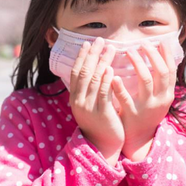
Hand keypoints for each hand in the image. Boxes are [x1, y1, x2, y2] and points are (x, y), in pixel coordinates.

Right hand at [69, 37, 124, 165]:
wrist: (102, 145)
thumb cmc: (99, 122)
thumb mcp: (89, 104)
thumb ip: (89, 88)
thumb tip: (94, 68)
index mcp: (75, 96)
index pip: (76, 71)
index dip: (81, 56)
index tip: (87, 43)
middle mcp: (79, 100)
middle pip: (84, 72)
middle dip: (92, 54)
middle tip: (99, 40)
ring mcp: (89, 107)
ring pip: (94, 79)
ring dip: (102, 61)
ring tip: (110, 48)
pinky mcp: (101, 113)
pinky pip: (103, 93)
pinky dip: (106, 80)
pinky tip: (111, 69)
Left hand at [111, 39, 176, 160]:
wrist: (139, 138)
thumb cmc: (147, 112)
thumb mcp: (159, 97)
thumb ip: (160, 81)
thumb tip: (162, 55)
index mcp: (167, 94)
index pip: (171, 70)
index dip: (166, 55)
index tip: (159, 41)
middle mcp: (160, 99)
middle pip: (160, 72)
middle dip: (152, 55)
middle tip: (142, 43)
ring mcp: (146, 106)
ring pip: (145, 80)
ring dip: (137, 63)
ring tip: (128, 51)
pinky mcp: (131, 113)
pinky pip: (125, 98)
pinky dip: (119, 85)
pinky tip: (113, 75)